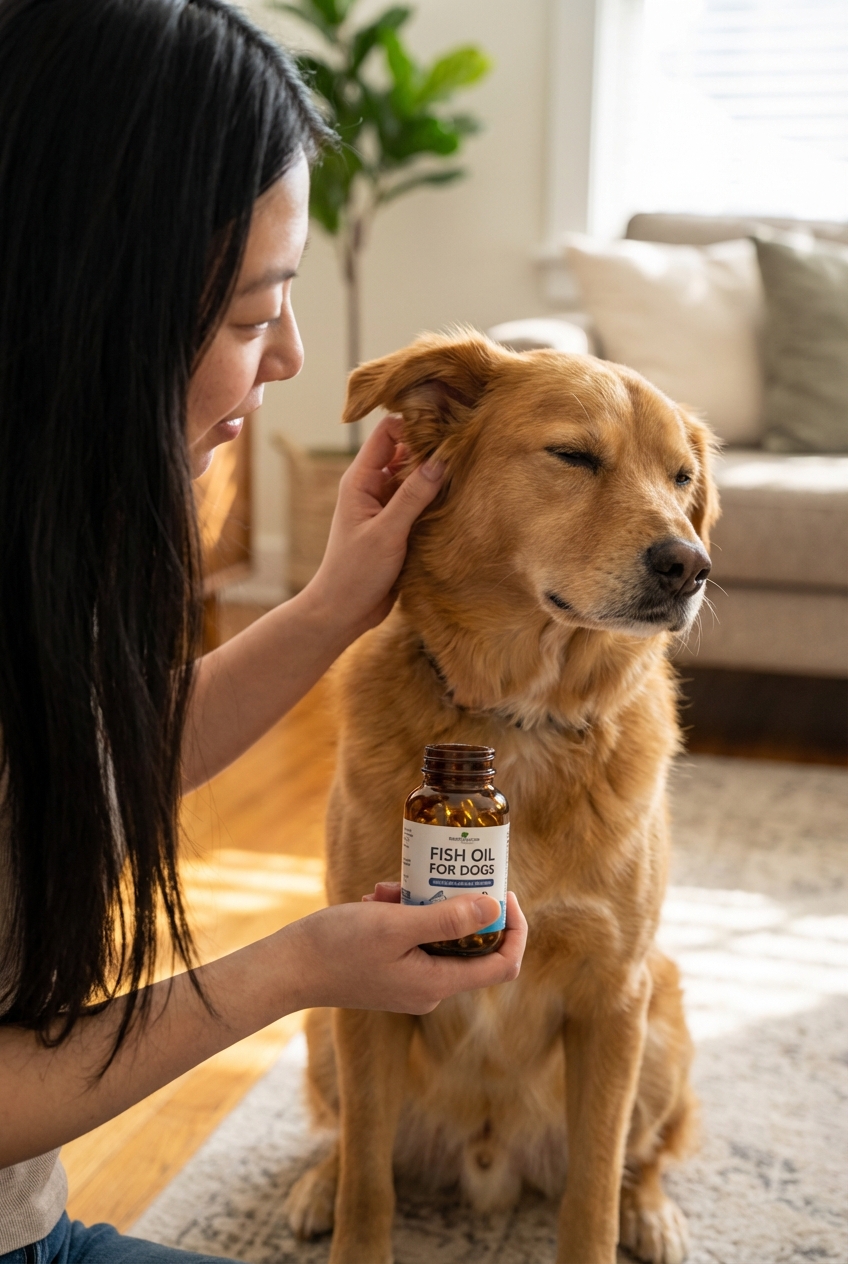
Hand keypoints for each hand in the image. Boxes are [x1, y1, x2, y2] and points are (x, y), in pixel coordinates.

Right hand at [283, 888, 527, 1014]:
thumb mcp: (396, 925)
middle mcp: (430, 989)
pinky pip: (414, 938)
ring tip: (395, 888)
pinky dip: (403, 913)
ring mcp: (410, 981)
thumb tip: (494, 908)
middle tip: (443, 874)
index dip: (514, 928)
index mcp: (438, 984)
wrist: (288, 968)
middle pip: (471, 945)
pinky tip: (379, 897)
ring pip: (439, 935)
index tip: (502, 892)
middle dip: (458, 905)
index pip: (503, 964)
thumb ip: (447, 919)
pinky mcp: (392, 970)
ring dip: (424, 904)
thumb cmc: (338, 947)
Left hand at [301, 413, 444, 644]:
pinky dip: (436, 498)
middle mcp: (372, 487)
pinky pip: (420, 501)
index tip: (444, 429)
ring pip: (415, 476)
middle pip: (405, 451)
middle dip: (431, 448)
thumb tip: (441, 461)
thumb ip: (413, 496)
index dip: (414, 425)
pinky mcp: (398, 525)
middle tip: (463, 450)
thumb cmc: (355, 572)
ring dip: (436, 475)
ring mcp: (385, 505)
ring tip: (466, 473)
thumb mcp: (387, 533)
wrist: (344, 611)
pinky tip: (458, 500)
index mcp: (360, 479)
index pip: (387, 432)